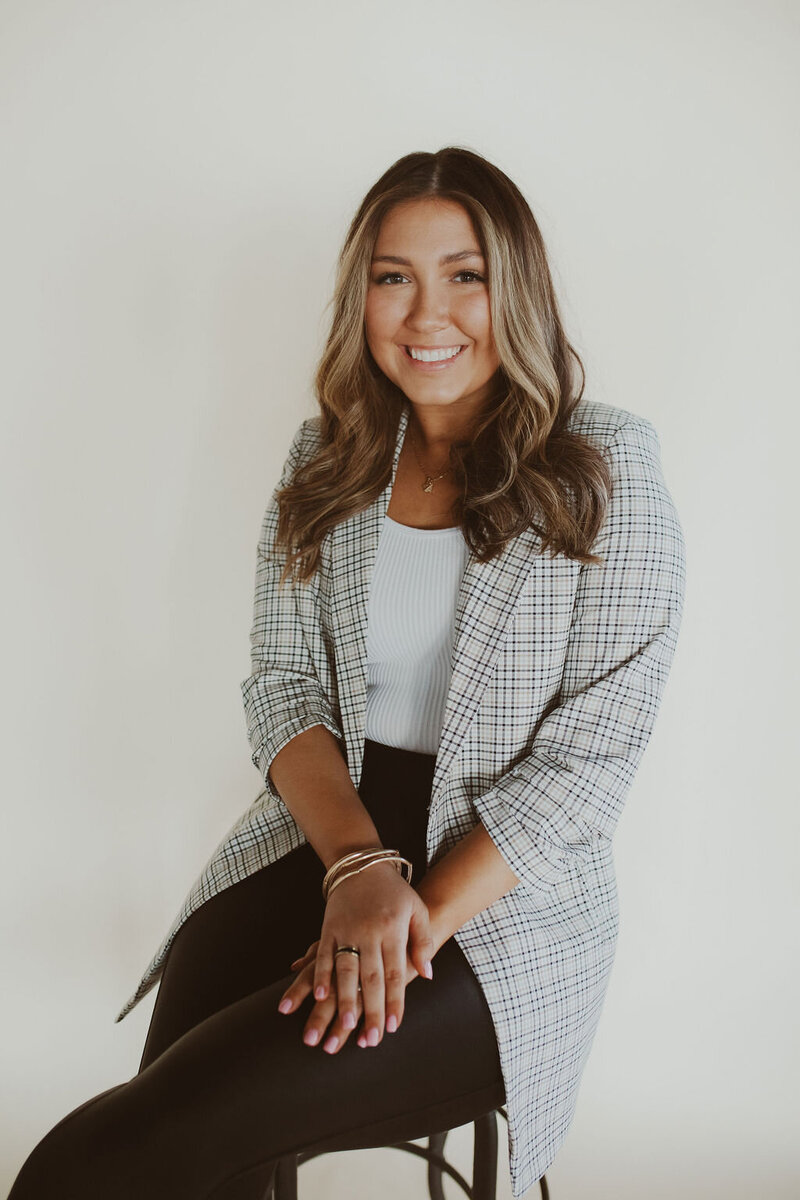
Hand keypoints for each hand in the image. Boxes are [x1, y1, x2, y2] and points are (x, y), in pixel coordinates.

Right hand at [277, 864, 435, 1053]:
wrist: (363, 865)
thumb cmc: (395, 892)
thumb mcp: (417, 910)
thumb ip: (423, 942)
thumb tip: (426, 974)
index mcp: (392, 929)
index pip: (395, 972)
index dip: (395, 1001)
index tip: (394, 1027)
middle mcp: (369, 932)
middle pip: (371, 977)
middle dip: (372, 1010)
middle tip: (372, 1039)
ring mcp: (346, 930)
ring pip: (345, 970)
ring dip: (344, 1000)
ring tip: (344, 1026)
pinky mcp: (328, 928)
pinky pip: (322, 955)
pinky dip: (319, 976)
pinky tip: (317, 997)